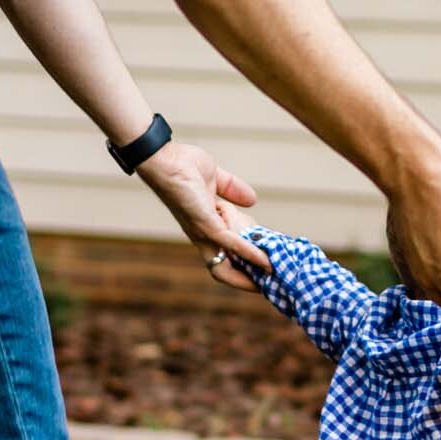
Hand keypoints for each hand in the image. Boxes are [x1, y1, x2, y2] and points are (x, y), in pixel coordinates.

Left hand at [137, 141, 270, 290]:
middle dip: (247, 282)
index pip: (224, 258)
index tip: (266, 270)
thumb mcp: (216, 180)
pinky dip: (249, 253)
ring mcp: (204, 233)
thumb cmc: (183, 166)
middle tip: (272, 281)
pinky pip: (231, 244)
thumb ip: (234, 190)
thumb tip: (252, 200)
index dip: (243, 268)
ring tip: (274, 271)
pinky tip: (265, 260)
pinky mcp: (206, 225)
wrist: (166, 157)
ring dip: (252, 271)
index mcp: (205, 228)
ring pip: (228, 266)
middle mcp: (203, 236)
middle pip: (224, 272)